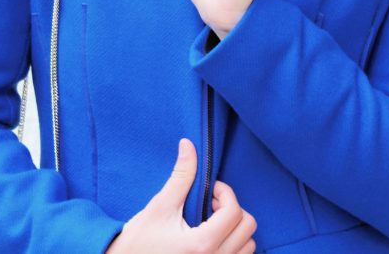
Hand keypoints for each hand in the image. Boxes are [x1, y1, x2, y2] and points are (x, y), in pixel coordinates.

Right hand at [106, 138, 256, 253]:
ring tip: (212, 221)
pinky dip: (234, 245)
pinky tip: (213, 237)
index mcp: (201, 245)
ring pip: (248, 245)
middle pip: (248, 227)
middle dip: (232, 209)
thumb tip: (188, 144)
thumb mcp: (160, 206)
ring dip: (236, 228)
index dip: (225, 193)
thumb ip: (181, 176)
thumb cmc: (139, 241)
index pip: (235, 212)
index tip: (210, 189)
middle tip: (211, 204)